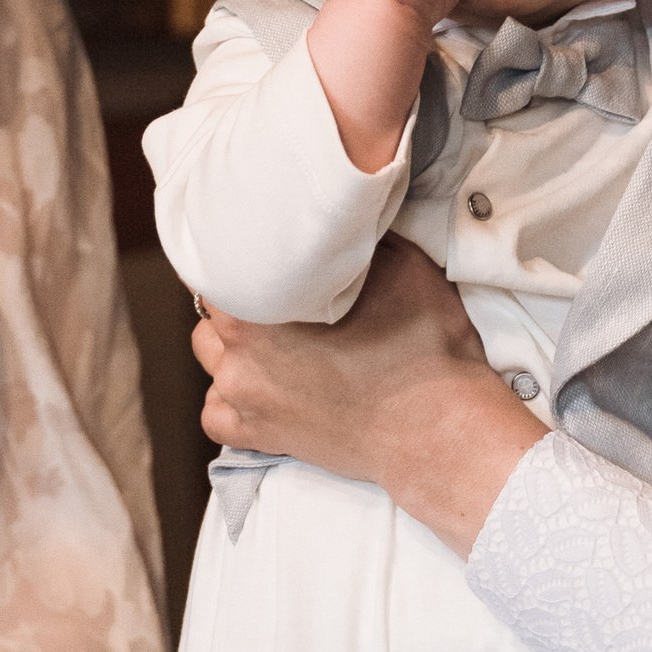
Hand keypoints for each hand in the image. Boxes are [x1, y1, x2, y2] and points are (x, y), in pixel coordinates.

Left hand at [195, 234, 540, 547]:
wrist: (440, 431)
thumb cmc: (425, 352)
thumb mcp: (401, 265)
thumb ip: (354, 235)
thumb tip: (341, 214)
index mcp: (258, 308)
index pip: (214, 265)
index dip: (237, 252)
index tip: (260, 248)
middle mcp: (239, 355)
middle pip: (211, 312)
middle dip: (239, 298)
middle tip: (277, 292)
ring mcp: (247, 400)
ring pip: (211, 360)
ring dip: (230, 346)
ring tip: (273, 339)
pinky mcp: (263, 437)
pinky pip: (216, 415)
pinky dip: (228, 400)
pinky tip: (261, 386)